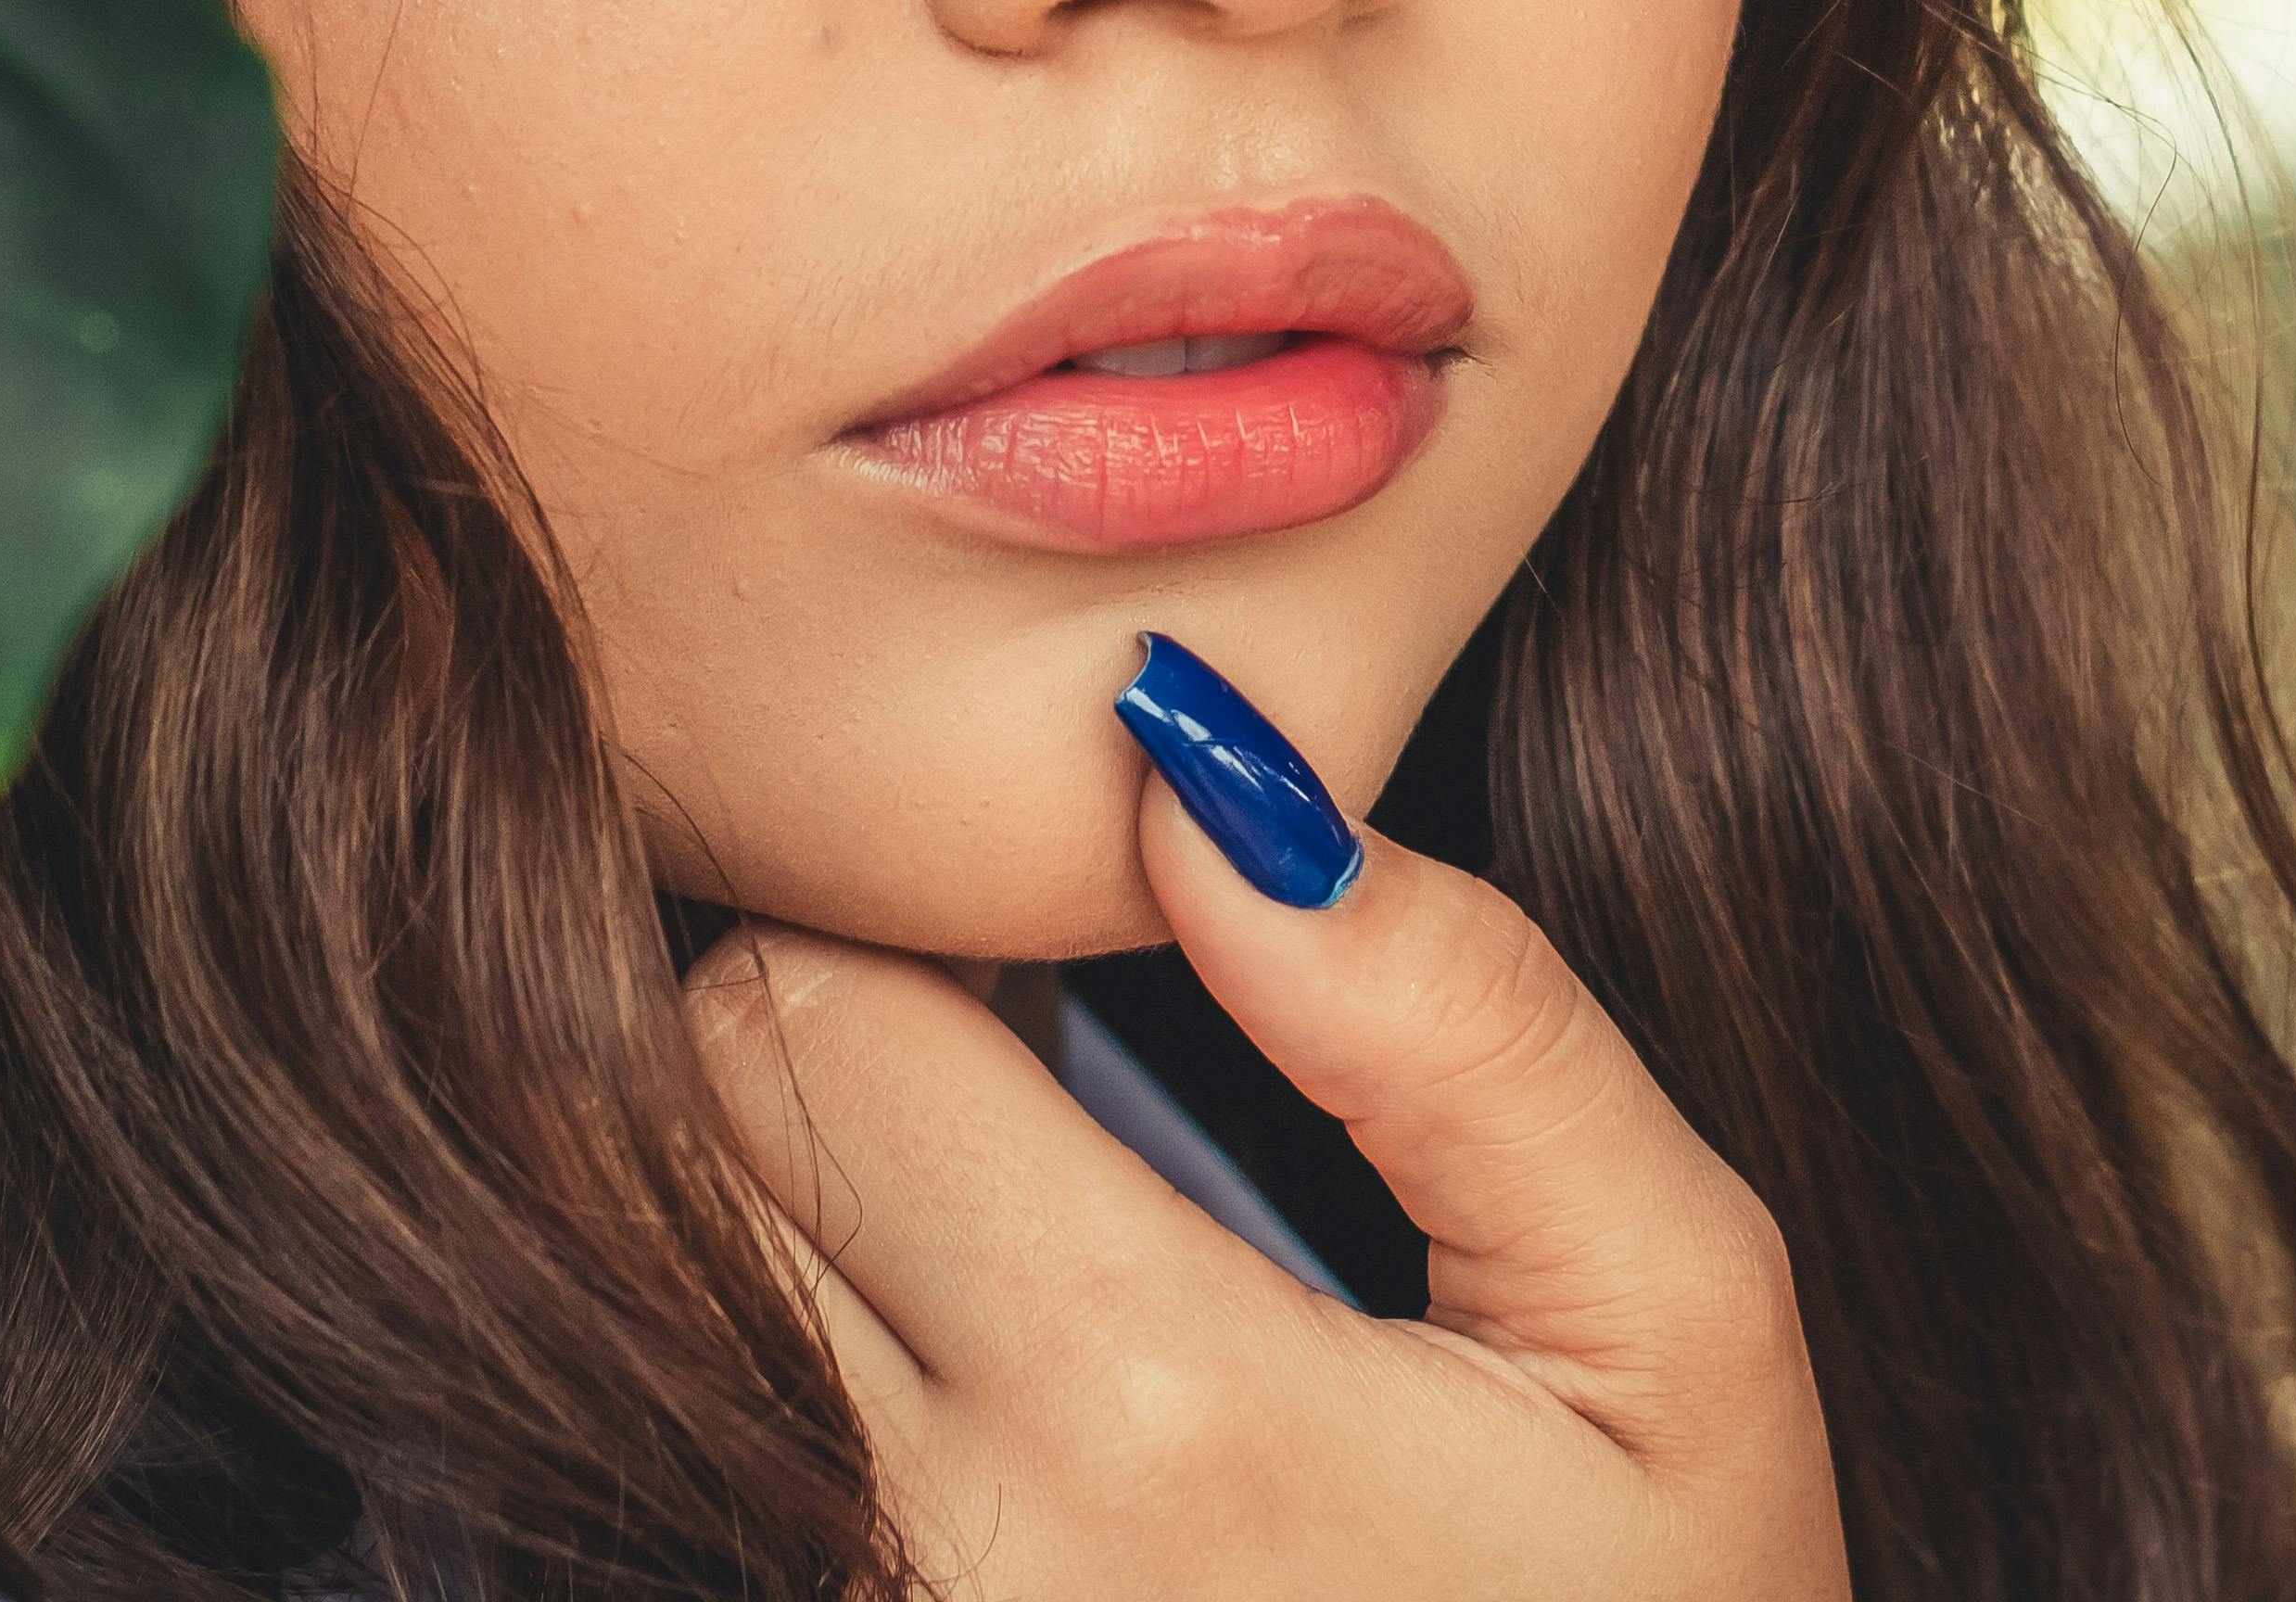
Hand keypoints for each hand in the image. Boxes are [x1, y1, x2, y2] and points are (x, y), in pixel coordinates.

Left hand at [691, 785, 1849, 1599]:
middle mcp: (933, 1565)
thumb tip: (1205, 772)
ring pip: (617, 1330)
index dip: (905, 932)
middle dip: (787, 1066)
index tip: (1038, 981)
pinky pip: (649, 1495)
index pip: (800, 1010)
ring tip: (949, 1263)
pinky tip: (931, 1412)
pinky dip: (735, 1413)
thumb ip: (1461, 1028)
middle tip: (977, 1107)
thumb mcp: (1679, 1326)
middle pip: (650, 1154)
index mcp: (1146, 1410)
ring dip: (741, 1248)